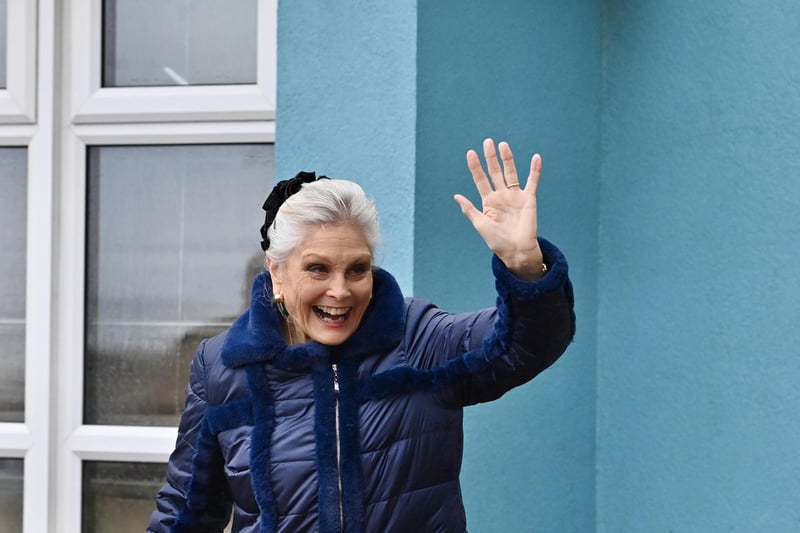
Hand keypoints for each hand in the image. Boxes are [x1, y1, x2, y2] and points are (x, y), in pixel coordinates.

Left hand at [454, 138, 544, 280]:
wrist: (516, 251)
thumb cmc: (497, 241)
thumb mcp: (480, 224)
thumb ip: (469, 209)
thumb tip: (456, 196)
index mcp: (489, 202)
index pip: (481, 180)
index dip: (476, 167)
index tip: (470, 153)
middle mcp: (502, 196)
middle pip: (495, 172)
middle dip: (491, 158)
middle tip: (487, 142)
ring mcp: (515, 196)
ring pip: (511, 173)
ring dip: (507, 159)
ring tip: (503, 145)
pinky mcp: (529, 199)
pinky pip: (533, 182)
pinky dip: (535, 170)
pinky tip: (536, 158)